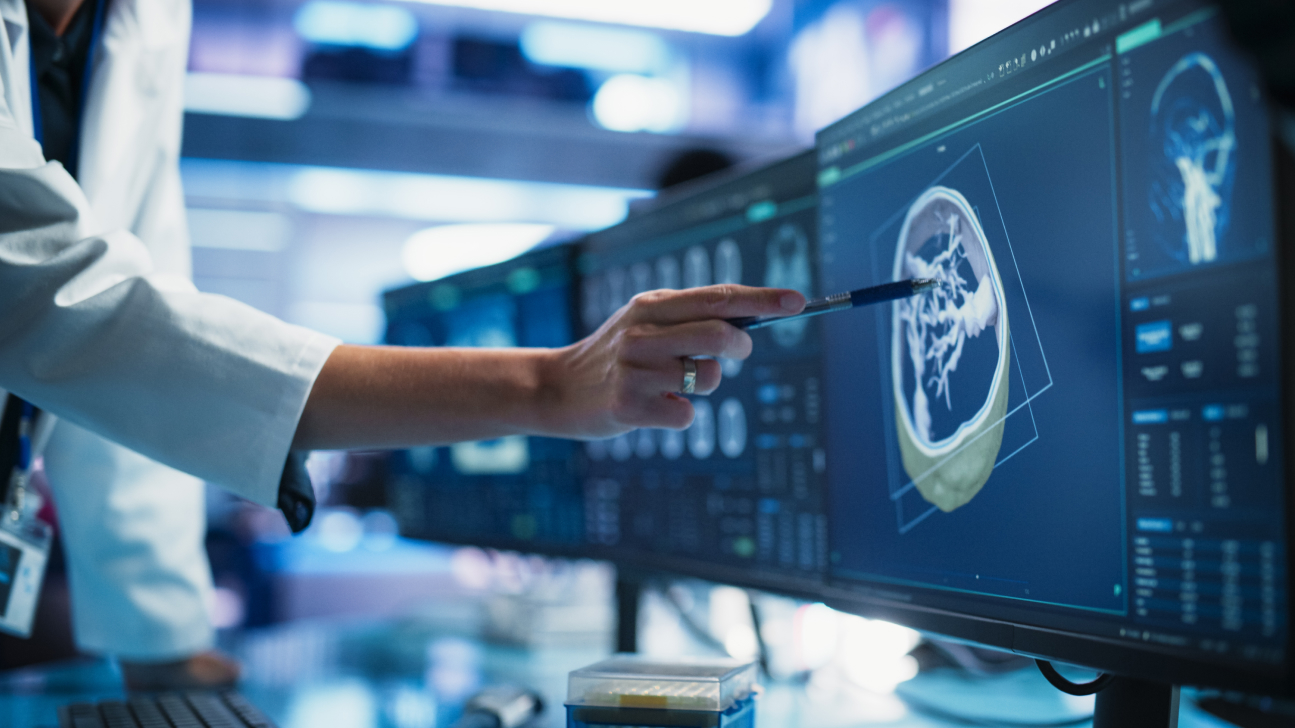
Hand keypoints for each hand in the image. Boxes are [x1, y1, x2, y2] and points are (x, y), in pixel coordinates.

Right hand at [539, 284, 805, 438]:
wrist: (557, 389)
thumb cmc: (615, 356)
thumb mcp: (644, 324)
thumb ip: (690, 318)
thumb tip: (750, 320)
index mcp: (650, 306)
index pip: (717, 297)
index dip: (762, 299)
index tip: (798, 302)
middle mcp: (642, 333)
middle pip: (719, 335)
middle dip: (741, 345)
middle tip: (739, 352)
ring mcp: (635, 370)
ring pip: (706, 378)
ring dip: (704, 384)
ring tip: (675, 384)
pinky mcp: (630, 406)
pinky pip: (686, 413)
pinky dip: (681, 414)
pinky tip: (656, 408)